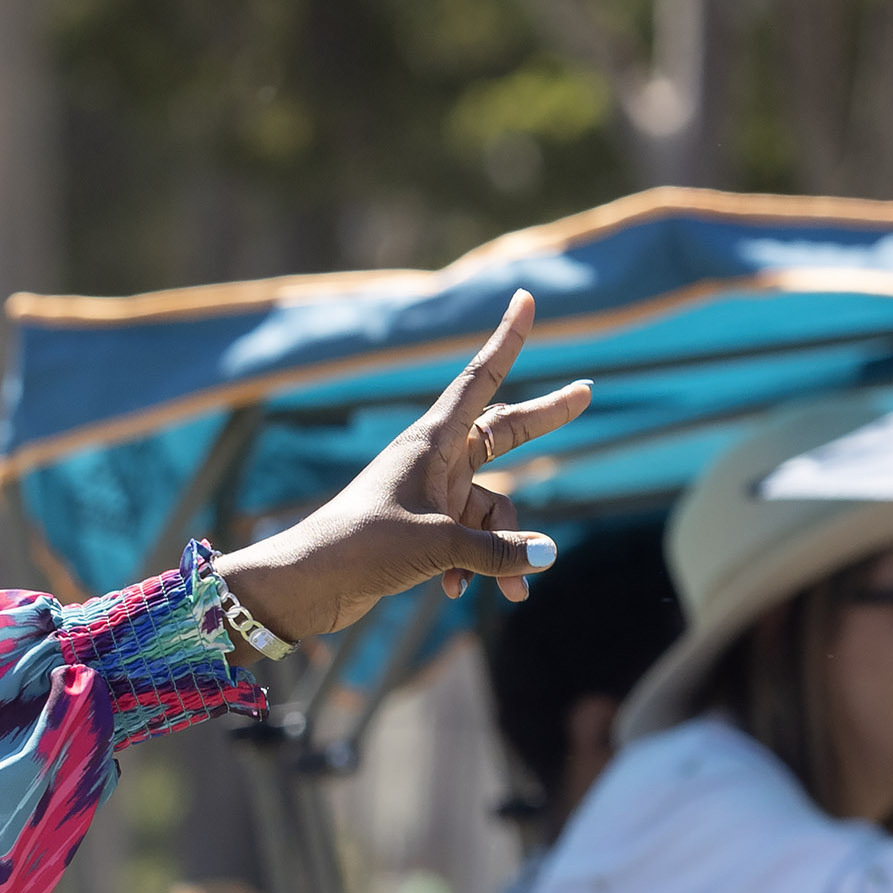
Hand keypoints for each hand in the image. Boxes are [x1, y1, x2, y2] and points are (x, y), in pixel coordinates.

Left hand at [213, 292, 592, 641]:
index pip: (480, 380)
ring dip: (501, 551)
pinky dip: (470, 567)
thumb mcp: (437, 546)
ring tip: (512, 592)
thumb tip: (547, 556)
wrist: (304, 586)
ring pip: (491, 509)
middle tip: (588, 391)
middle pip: (502, 431)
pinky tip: (451, 592)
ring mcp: (429, 495)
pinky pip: (467, 541)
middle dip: (543, 419)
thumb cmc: (361, 549)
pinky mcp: (422, 528)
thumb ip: (497, 550)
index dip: (507, 341)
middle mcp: (433, 461)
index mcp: (430, 441)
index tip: (525, 299)